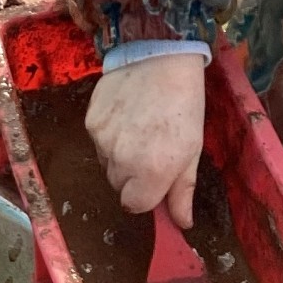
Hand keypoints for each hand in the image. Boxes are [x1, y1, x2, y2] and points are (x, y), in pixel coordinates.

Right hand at [85, 54, 206, 228]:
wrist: (160, 57)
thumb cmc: (184, 104)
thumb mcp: (192, 149)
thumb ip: (183, 191)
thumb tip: (182, 225)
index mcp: (152, 173)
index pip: (135, 204)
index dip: (146, 193)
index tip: (156, 176)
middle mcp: (122, 161)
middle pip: (119, 185)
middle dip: (133, 175)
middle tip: (150, 148)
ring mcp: (102, 141)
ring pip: (106, 164)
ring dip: (119, 156)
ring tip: (138, 128)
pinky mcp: (90, 121)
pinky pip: (97, 141)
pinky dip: (109, 135)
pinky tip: (125, 114)